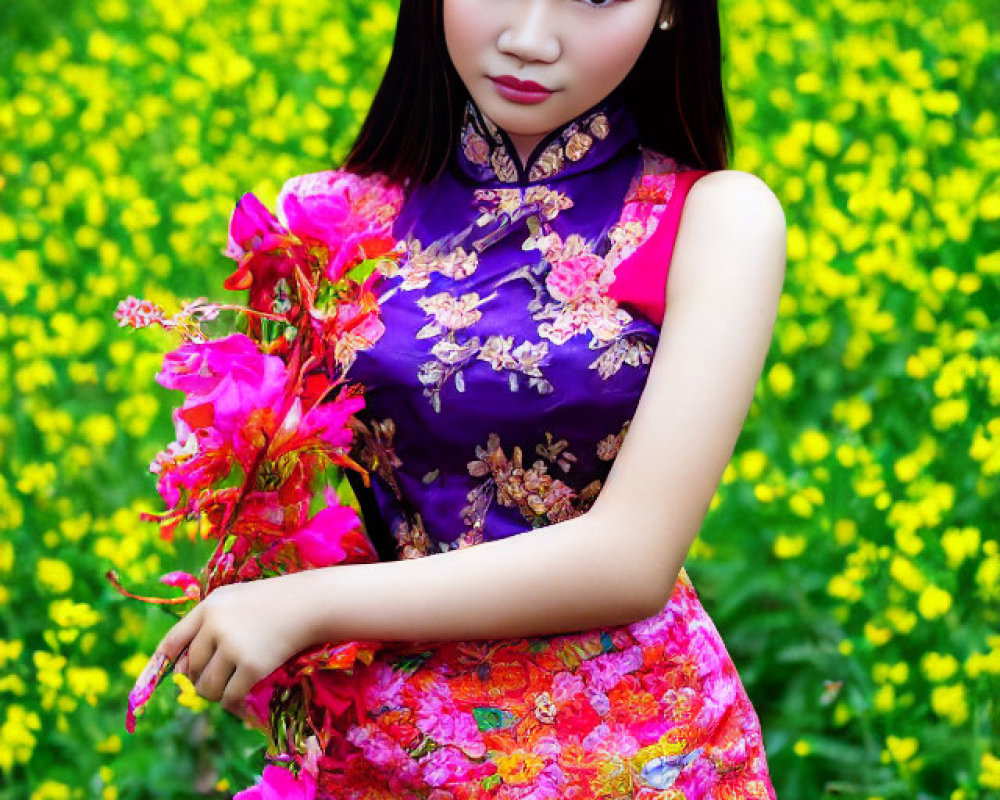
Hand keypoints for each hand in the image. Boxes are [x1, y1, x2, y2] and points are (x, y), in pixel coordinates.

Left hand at [154, 573, 313, 720]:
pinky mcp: (252, 667)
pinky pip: (230, 696)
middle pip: (191, 668)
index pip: (173, 640)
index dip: (166, 661)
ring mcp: (233, 647)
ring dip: (214, 694)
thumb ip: (208, 624)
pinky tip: (239, 703)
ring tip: (227, 689)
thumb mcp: (235, 599)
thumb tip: (180, 670)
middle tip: (215, 680)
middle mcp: (215, 627)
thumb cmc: (272, 600)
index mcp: (209, 607)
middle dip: (199, 679)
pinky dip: (232, 704)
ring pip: (206, 687)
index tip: (170, 674)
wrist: (309, 604)